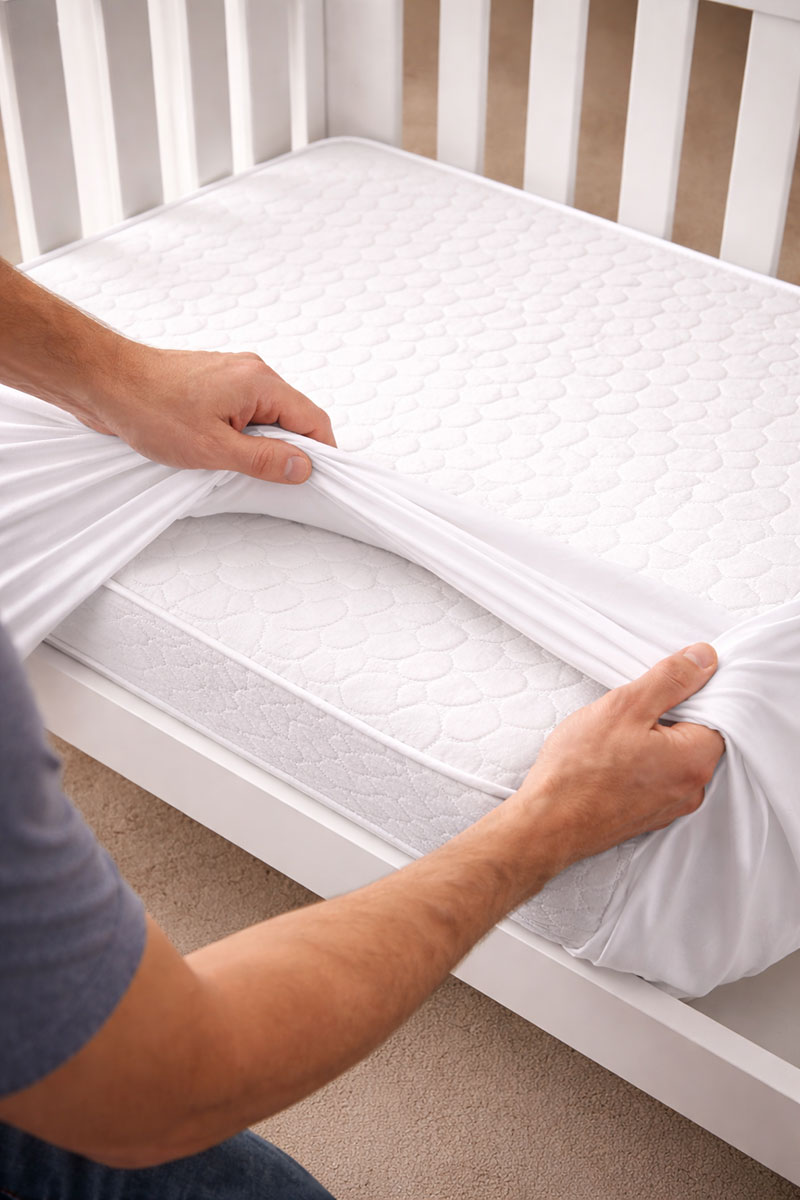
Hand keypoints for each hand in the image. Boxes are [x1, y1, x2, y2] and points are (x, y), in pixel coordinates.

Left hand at [84, 343, 335, 483]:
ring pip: (266, 417)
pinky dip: (239, 434)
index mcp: (260, 382)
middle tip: (267, 481)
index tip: (315, 480)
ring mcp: (232, 375)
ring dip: (258, 444)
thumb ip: (263, 459)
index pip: (313, 419)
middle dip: (285, 451)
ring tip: (232, 464)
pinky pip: (243, 411)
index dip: (320, 453)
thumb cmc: (149, 407)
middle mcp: (251, 372)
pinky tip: (218, 450)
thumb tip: (302, 467)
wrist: (103, 381)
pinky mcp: (213, 383)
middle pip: (292, 418)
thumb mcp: (213, 448)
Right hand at [511, 642, 724, 874]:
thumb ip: (670, 679)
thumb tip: (704, 658)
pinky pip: (656, 778)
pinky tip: (610, 760)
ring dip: (651, 741)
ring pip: (673, 757)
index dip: (687, 692)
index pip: (716, 711)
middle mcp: (692, 789)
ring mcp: (670, 807)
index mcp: (695, 759)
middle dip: (667, 716)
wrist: (547, 823)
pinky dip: (640, 764)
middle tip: (628, 711)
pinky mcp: (648, 816)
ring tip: (613, 738)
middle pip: (694, 735)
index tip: (656, 687)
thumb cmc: (580, 770)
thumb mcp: (625, 707)